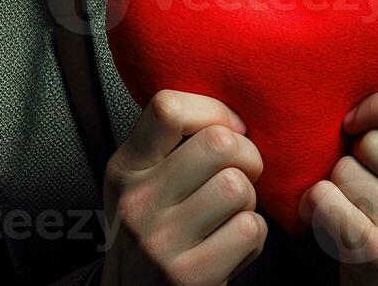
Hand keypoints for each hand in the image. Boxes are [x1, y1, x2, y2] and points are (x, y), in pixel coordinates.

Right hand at [99, 90, 267, 285]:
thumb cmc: (148, 234)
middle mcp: (138, 201)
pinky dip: (252, 236)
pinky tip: (230, 243)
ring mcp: (161, 241)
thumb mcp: (137, 183)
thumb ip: (169, 146)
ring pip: (238, 188)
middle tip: (241, 173)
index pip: (168, 109)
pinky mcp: (190, 275)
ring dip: (248, 201)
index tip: (230, 128)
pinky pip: (249, 230)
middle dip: (246, 156)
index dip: (214, 110)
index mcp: (125, 168)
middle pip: (218, 144)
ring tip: (230, 212)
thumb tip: (231, 116)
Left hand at [298, 90, 377, 285]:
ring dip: (338, 180)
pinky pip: (322, 196)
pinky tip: (330, 213)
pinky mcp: (372, 252)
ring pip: (343, 168)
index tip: (361, 116)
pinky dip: (315, 202)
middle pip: (372, 141)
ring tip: (357, 201)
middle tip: (368, 175)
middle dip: (357, 151)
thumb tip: (372, 75)